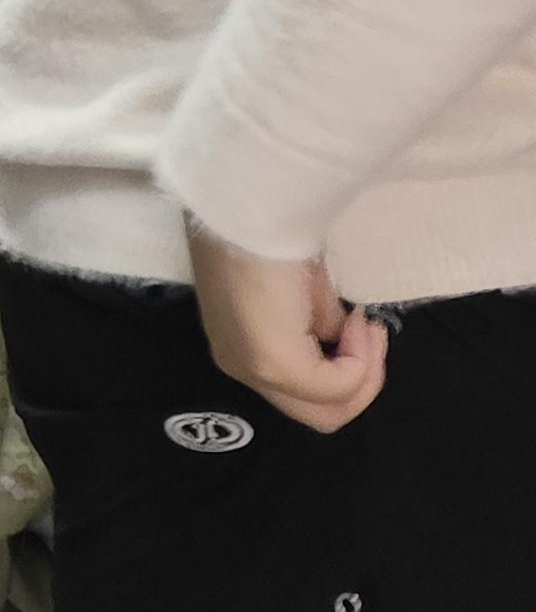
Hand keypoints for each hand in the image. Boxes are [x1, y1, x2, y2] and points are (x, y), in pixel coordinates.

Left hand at [187, 221, 388, 432]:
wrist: (251, 196)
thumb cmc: (271, 225)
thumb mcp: (303, 285)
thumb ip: (317, 320)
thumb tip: (337, 336)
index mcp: (242, 345)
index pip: (304, 394)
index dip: (348, 366)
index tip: (360, 320)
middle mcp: (240, 366)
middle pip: (320, 416)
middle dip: (364, 381)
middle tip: (370, 333)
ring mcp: (252, 368)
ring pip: (327, 413)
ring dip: (364, 373)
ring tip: (363, 325)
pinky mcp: (271, 361)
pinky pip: (332, 388)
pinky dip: (360, 363)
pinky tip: (355, 321)